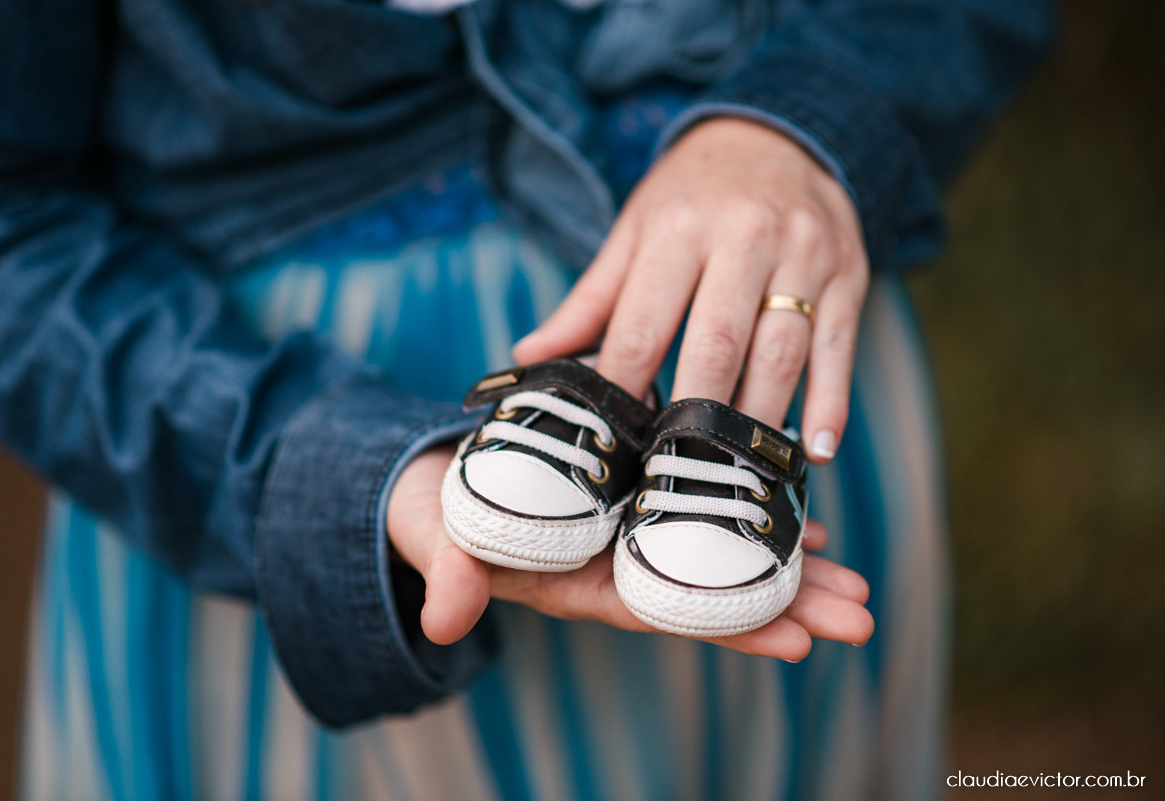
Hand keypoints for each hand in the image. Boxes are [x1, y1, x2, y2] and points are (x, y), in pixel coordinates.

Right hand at [387, 446, 873, 657]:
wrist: (438, 481)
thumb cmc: (438, 514)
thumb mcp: (439, 539)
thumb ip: (452, 573)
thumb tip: (443, 621)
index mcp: (579, 583)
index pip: (665, 610)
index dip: (728, 624)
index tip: (796, 640)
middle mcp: (619, 564)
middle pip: (712, 591)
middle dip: (786, 605)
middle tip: (861, 616)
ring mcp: (634, 530)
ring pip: (720, 552)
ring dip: (788, 566)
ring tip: (857, 583)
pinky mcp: (638, 490)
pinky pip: (704, 506)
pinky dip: (754, 516)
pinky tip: (810, 524)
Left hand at [514, 118, 868, 461]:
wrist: (781, 136)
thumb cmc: (693, 196)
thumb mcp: (636, 230)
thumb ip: (589, 300)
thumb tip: (530, 358)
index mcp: (679, 226)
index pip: (645, 322)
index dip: (625, 384)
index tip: (613, 434)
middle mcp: (746, 235)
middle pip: (718, 341)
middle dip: (694, 412)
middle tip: (673, 466)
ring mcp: (805, 255)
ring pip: (781, 352)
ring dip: (757, 420)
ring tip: (735, 471)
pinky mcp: (849, 274)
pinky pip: (839, 350)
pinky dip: (830, 406)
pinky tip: (815, 452)